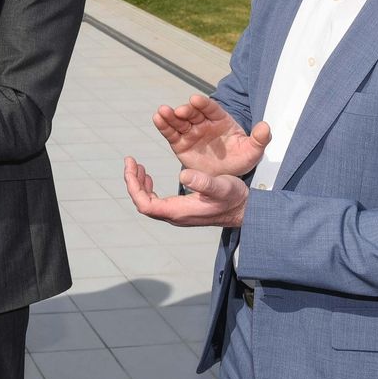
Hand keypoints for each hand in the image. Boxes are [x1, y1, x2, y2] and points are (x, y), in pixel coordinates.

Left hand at [123, 157, 248, 227]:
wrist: (246, 210)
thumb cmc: (235, 198)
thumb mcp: (222, 186)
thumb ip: (204, 182)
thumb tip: (182, 174)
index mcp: (180, 211)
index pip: (145, 204)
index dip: (134, 186)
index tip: (132, 166)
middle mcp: (176, 216)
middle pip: (143, 203)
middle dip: (133, 183)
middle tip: (131, 162)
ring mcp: (178, 214)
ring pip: (149, 203)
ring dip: (140, 185)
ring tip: (138, 167)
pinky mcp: (182, 210)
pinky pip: (157, 202)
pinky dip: (149, 188)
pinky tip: (150, 177)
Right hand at [152, 95, 270, 176]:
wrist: (225, 176)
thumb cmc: (239, 160)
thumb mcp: (253, 152)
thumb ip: (260, 140)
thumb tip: (266, 127)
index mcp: (221, 120)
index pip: (211, 109)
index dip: (203, 104)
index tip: (196, 99)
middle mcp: (204, 123)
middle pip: (193, 113)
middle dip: (186, 110)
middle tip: (180, 111)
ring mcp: (191, 132)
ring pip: (179, 121)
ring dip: (170, 115)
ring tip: (162, 111)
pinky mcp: (180, 143)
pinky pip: (171, 133)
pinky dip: (163, 125)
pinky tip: (157, 119)